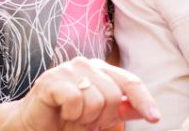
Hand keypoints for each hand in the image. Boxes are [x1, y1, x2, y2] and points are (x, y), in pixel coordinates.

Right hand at [7, 56, 160, 130]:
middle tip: (84, 122)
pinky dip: (71, 116)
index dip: (144, 100)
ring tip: (71, 118)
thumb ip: (121, 110)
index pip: (130, 81)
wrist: (33, 125)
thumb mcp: (100, 116)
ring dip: (84, 120)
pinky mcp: (52, 80)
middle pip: (113, 96)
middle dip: (101, 118)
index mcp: (101, 69)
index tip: (155, 118)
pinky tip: (62, 114)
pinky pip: (76, 101)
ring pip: (96, 100)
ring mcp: (68, 69)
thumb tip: (149, 111)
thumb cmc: (66, 118)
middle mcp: (87, 64)